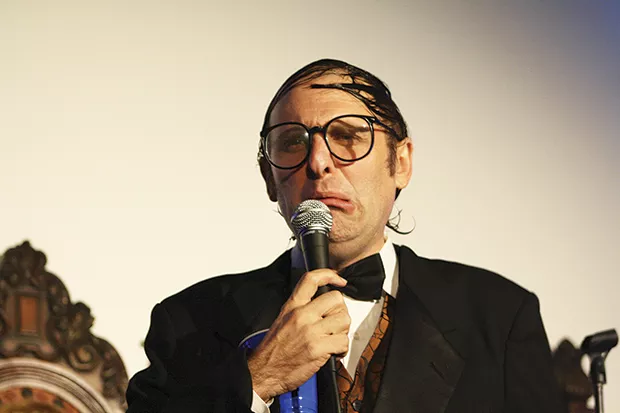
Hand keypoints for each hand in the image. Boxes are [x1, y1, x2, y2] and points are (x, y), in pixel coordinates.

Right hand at [247, 269, 349, 401]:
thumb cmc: (274, 349)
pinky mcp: (317, 348)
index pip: (311, 279)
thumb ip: (301, 309)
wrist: (263, 371)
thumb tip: (322, 305)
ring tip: (333, 338)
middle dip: (340, 312)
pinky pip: (343, 341)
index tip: (339, 280)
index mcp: (292, 306)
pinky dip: (342, 349)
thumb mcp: (283, 319)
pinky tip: (333, 352)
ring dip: (343, 331)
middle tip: (334, 324)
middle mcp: (302, 315)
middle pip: (336, 299)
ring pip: (344, 319)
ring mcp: (310, 331)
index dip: (329, 275)